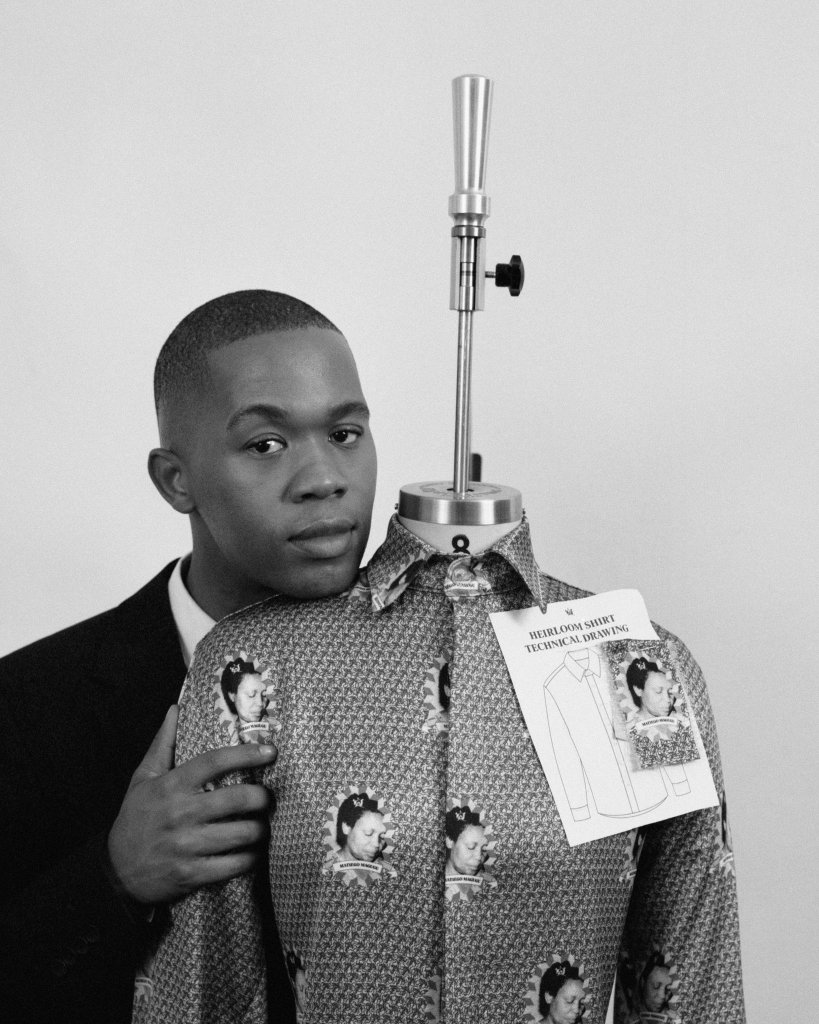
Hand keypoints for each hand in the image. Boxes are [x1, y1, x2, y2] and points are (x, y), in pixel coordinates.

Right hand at [107, 705, 276, 903]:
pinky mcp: (191, 874)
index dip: (247, 754)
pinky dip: (249, 859)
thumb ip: (163, 744)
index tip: (270, 751)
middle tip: (268, 798)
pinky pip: (234, 865)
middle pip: (238, 798)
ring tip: (263, 826)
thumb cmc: (135, 819)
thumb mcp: (143, 778)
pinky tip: (251, 853)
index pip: (215, 761)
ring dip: (260, 830)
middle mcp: (181, 813)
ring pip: (242, 833)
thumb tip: (174, 709)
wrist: (115, 871)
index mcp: (171, 786)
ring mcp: (186, 845)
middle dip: (262, 797)